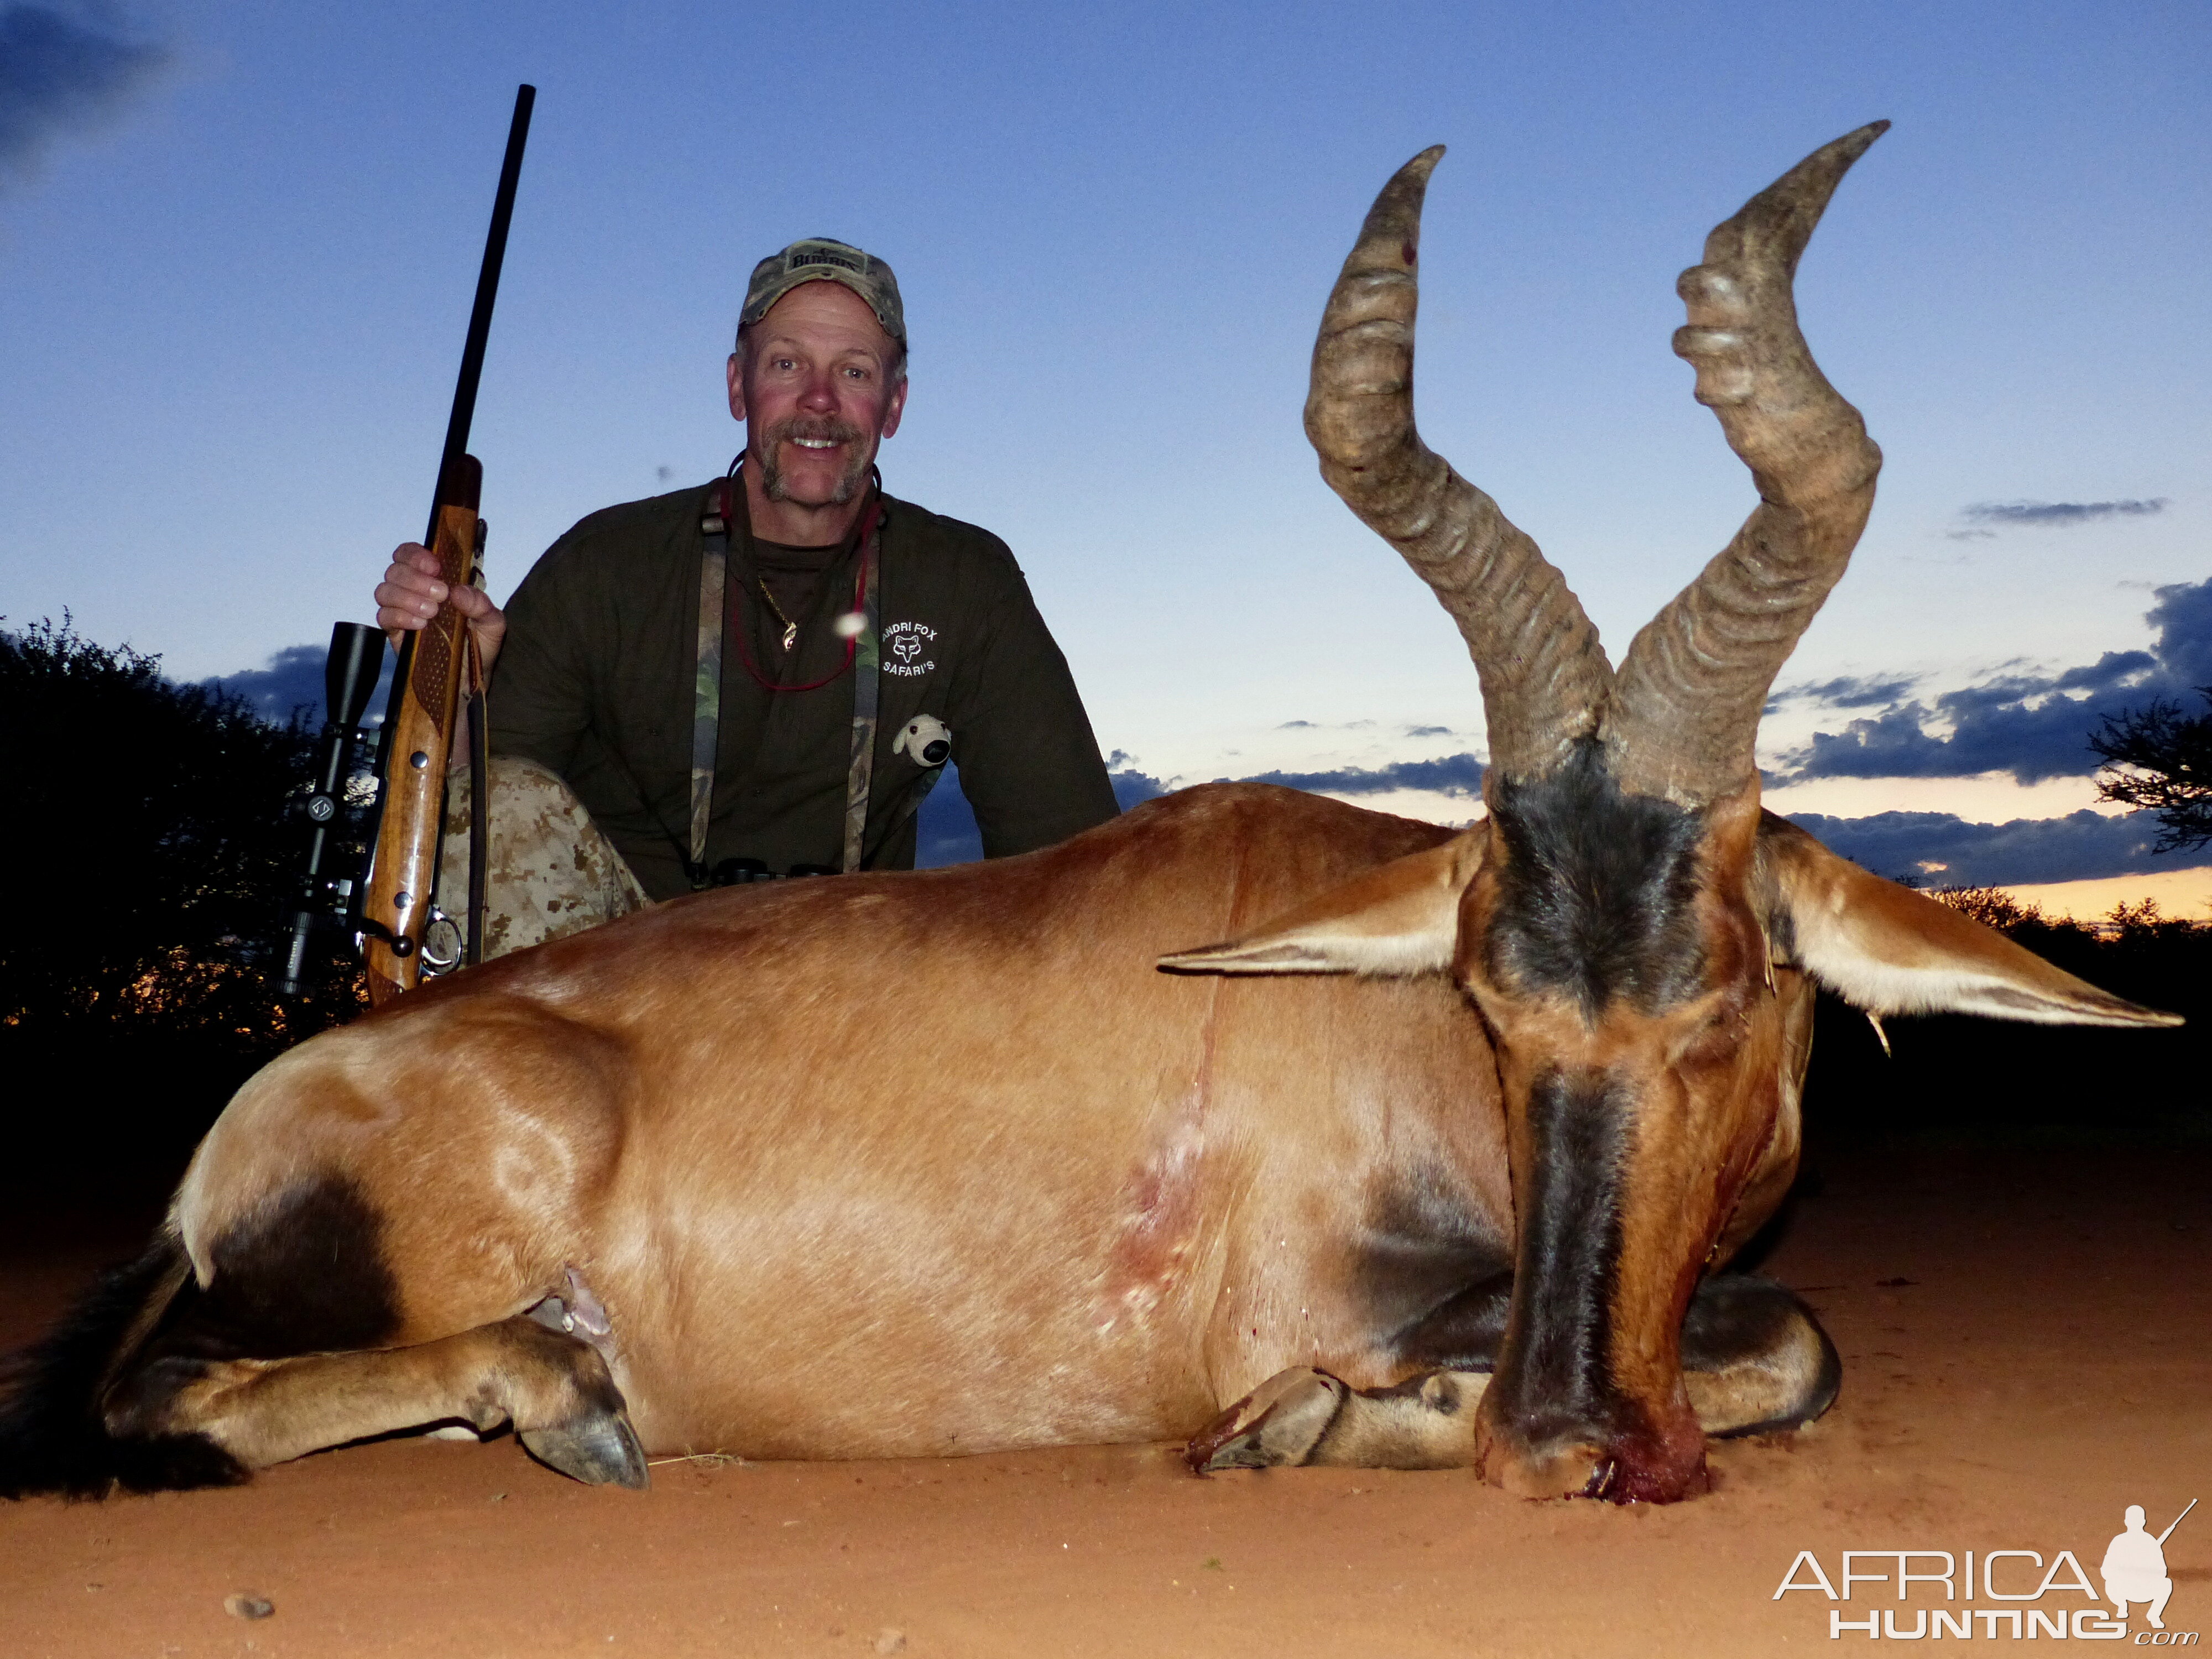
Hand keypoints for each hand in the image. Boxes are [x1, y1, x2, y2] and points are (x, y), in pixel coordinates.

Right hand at [375, 544, 506, 678]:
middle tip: (440, 594)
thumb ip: (481, 604)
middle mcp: (414, 591)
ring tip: (431, 613)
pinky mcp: (395, 632)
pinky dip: (399, 616)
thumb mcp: (492, 623)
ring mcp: (402, 611)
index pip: (410, 554)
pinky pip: (383, 616)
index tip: (435, 567)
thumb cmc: (481, 644)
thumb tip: (459, 591)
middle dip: (415, 578)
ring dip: (406, 597)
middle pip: (395, 569)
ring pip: (384, 590)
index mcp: (435, 579)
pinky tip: (420, 625)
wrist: (471, 678)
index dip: (416, 555)